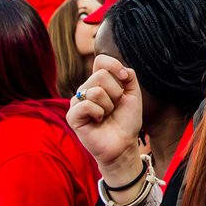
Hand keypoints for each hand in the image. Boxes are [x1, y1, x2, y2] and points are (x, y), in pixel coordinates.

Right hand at [66, 54, 143, 182]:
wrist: (124, 144)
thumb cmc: (127, 121)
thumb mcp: (133, 95)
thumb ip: (129, 77)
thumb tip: (121, 69)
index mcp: (99, 82)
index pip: (100, 61)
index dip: (114, 65)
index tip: (124, 78)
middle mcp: (86, 89)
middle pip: (100, 75)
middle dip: (116, 92)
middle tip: (115, 107)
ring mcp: (77, 102)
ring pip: (96, 91)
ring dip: (109, 106)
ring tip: (107, 115)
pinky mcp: (73, 116)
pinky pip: (86, 105)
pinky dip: (99, 113)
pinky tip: (98, 121)